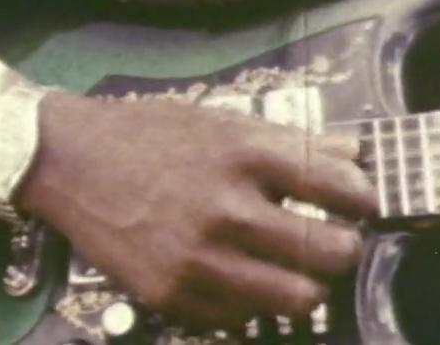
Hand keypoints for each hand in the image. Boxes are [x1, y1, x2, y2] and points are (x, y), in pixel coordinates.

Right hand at [17, 92, 377, 330]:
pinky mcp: (172, 296)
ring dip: (311, 284)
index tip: (363, 204)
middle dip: (346, 248)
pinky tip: (248, 275)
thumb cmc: (155, 133)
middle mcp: (227, 210)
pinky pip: (243, 318)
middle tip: (338, 240)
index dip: (365, 198)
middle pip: (329, 253)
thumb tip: (352, 155)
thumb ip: (294, 141)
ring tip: (301, 267)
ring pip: (297, 299)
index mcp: (246, 156)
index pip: (338, 186)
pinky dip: (257, 300)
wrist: (74, 161)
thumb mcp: (226, 122)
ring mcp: (199, 260)